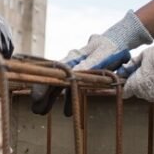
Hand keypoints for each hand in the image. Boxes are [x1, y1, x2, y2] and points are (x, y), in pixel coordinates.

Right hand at [31, 10, 151, 114]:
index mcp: (73, 59)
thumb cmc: (110, 47)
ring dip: (51, 98)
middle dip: (43, 94)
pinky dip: (67, 99)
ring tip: (42, 112)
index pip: (53, 73)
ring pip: (59, 85)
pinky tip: (67, 111)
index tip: (36, 98)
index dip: (43, 85)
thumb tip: (74, 72)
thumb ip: (88, 64)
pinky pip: (71, 87)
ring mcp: (75, 69)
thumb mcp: (101, 55)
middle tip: (36, 110)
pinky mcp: (81, 74)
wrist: (118, 41)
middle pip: (53, 80)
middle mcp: (70, 64)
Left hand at [120, 19, 153, 106]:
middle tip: (151, 72)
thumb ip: (133, 64)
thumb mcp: (145, 54)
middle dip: (143, 85)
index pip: (128, 91)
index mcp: (138, 84)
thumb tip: (124, 69)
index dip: (128, 85)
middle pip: (142, 93)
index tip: (131, 80)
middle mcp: (150, 95)